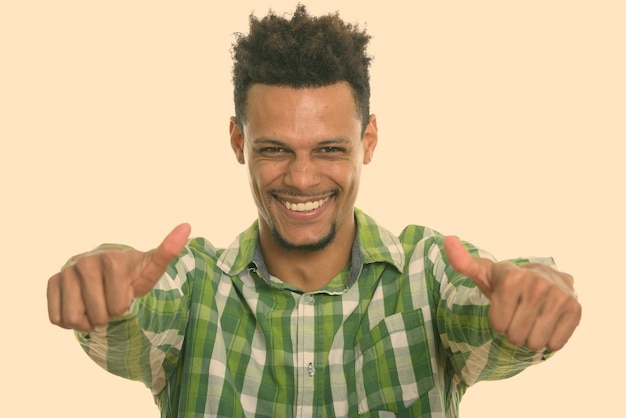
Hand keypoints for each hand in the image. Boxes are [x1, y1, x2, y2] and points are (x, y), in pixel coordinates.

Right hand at [47, 223, 190, 332]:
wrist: (108, 269)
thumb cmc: (133, 272)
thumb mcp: (152, 266)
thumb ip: (169, 250)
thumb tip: (187, 226)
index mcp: (112, 259)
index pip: (117, 307)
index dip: (124, 307)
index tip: (126, 292)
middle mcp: (85, 261)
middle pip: (98, 315)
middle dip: (107, 315)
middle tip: (110, 299)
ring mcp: (66, 271)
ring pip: (74, 318)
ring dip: (88, 321)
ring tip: (97, 305)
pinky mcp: (52, 281)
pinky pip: (57, 318)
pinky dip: (70, 322)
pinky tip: (81, 307)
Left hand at [443, 236, 581, 351]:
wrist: (544, 278)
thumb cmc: (506, 281)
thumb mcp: (483, 273)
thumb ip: (463, 262)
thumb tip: (447, 240)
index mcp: (512, 277)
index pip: (498, 325)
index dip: (498, 321)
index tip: (502, 307)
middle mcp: (538, 285)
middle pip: (516, 336)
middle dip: (514, 331)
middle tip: (517, 314)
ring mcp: (559, 297)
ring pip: (535, 343)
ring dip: (530, 338)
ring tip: (531, 320)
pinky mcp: (575, 309)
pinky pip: (556, 343)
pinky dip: (549, 340)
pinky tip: (547, 324)